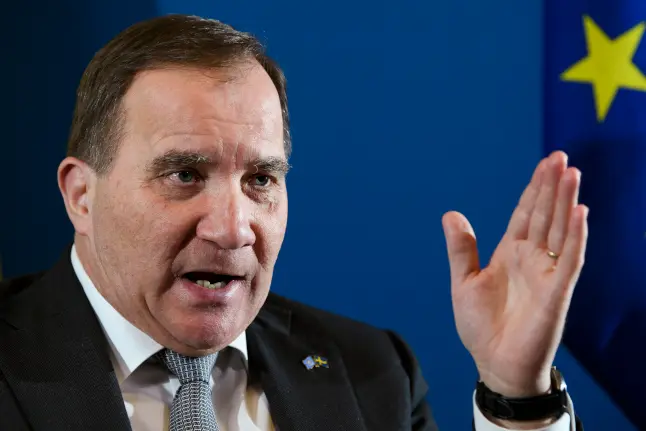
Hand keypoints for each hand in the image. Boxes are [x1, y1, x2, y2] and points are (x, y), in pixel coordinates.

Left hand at [442, 151, 587, 397]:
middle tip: (561, 157)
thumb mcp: (463, 282)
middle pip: (545, 214)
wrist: (494, 364)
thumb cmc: (480, 327)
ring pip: (559, 230)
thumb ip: (461, 249)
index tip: (545, 164)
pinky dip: (575, 236)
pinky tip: (580, 213)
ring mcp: (546, 273)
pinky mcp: (556, 292)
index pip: (526, 213)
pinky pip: (569, 260)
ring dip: (566, 202)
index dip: (534, 189)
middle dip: (552, 186)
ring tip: (572, 174)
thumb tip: (451, 214)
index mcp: (510, 253)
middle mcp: (531, 258)